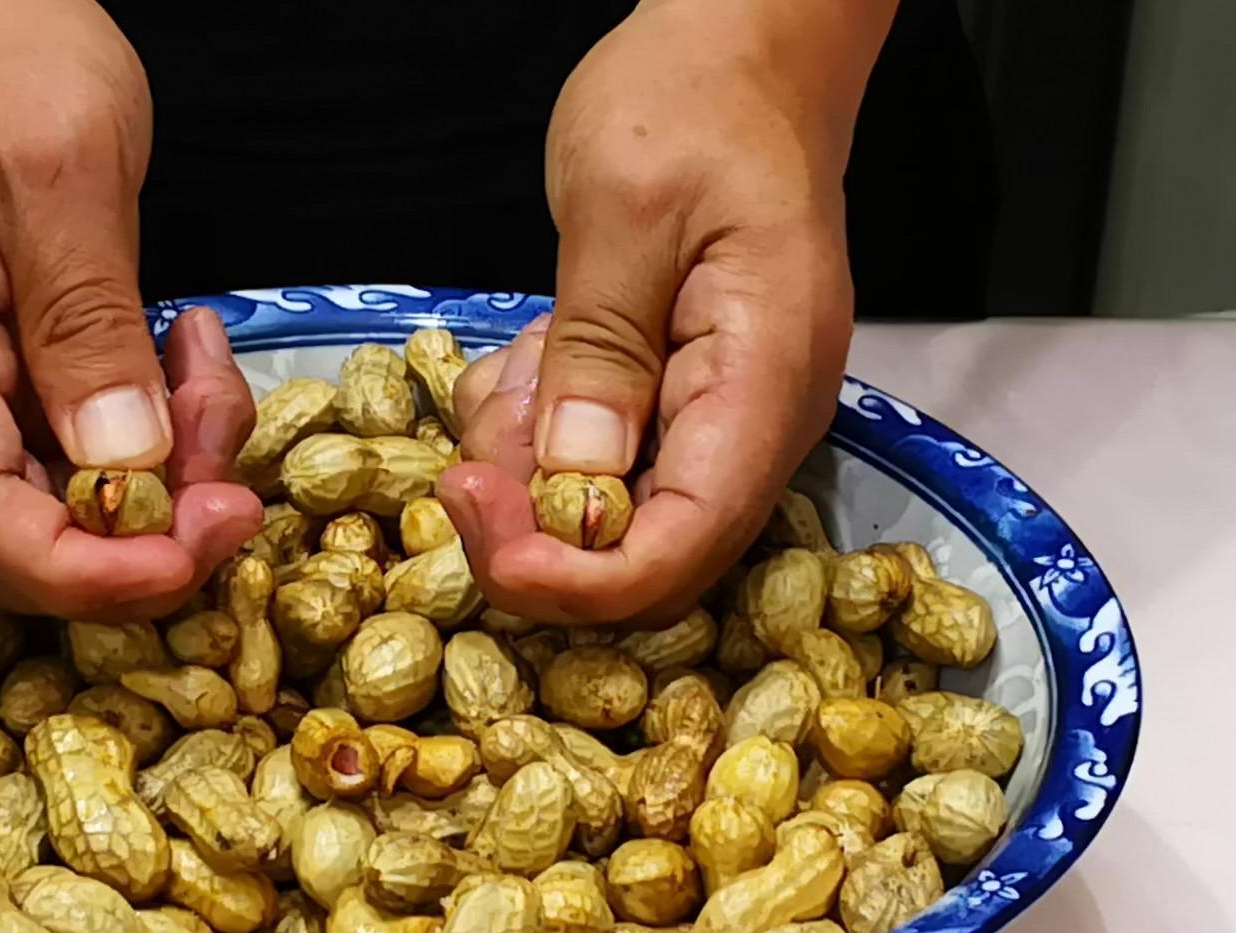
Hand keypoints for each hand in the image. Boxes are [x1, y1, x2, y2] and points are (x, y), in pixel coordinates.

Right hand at [0, 0, 260, 621]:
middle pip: (27, 539)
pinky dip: (158, 421)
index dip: (92, 572)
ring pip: (73, 500)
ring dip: (170, 469)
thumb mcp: (61, 174)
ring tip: (208, 366)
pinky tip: (187, 348)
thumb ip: (87, 327)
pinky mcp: (14, 374)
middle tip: (235, 479)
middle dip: (148, 534)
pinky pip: (91, 446)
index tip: (199, 550)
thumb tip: (125, 465)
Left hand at [441, 0, 886, 626]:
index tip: (471, 515)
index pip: (678, 551)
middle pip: (645, 557)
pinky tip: (533, 354)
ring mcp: (724, 417)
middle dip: (532, 523)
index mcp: (765, 386)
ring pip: (610, 514)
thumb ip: (596, 354)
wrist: (744, 48)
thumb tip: (570, 484)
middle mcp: (759, 426)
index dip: (569, 576)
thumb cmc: (692, 101)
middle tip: (469, 443)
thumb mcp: (621, 211)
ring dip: (530, 465)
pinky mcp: (682, 401)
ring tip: (516, 360)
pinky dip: (543, 428)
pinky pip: (603, 461)